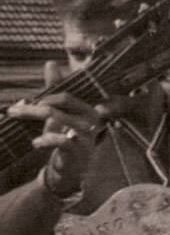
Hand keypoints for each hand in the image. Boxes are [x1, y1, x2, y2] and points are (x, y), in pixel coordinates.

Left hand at [13, 70, 102, 196]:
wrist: (70, 170)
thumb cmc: (65, 138)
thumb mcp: (60, 114)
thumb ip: (56, 90)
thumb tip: (52, 64)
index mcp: (89, 111)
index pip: (67, 97)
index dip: (47, 96)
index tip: (29, 102)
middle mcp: (91, 122)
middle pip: (58, 106)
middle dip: (32, 107)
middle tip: (13, 110)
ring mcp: (87, 137)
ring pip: (55, 118)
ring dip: (31, 115)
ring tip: (17, 117)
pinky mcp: (79, 152)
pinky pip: (60, 140)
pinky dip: (45, 140)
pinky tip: (36, 142)